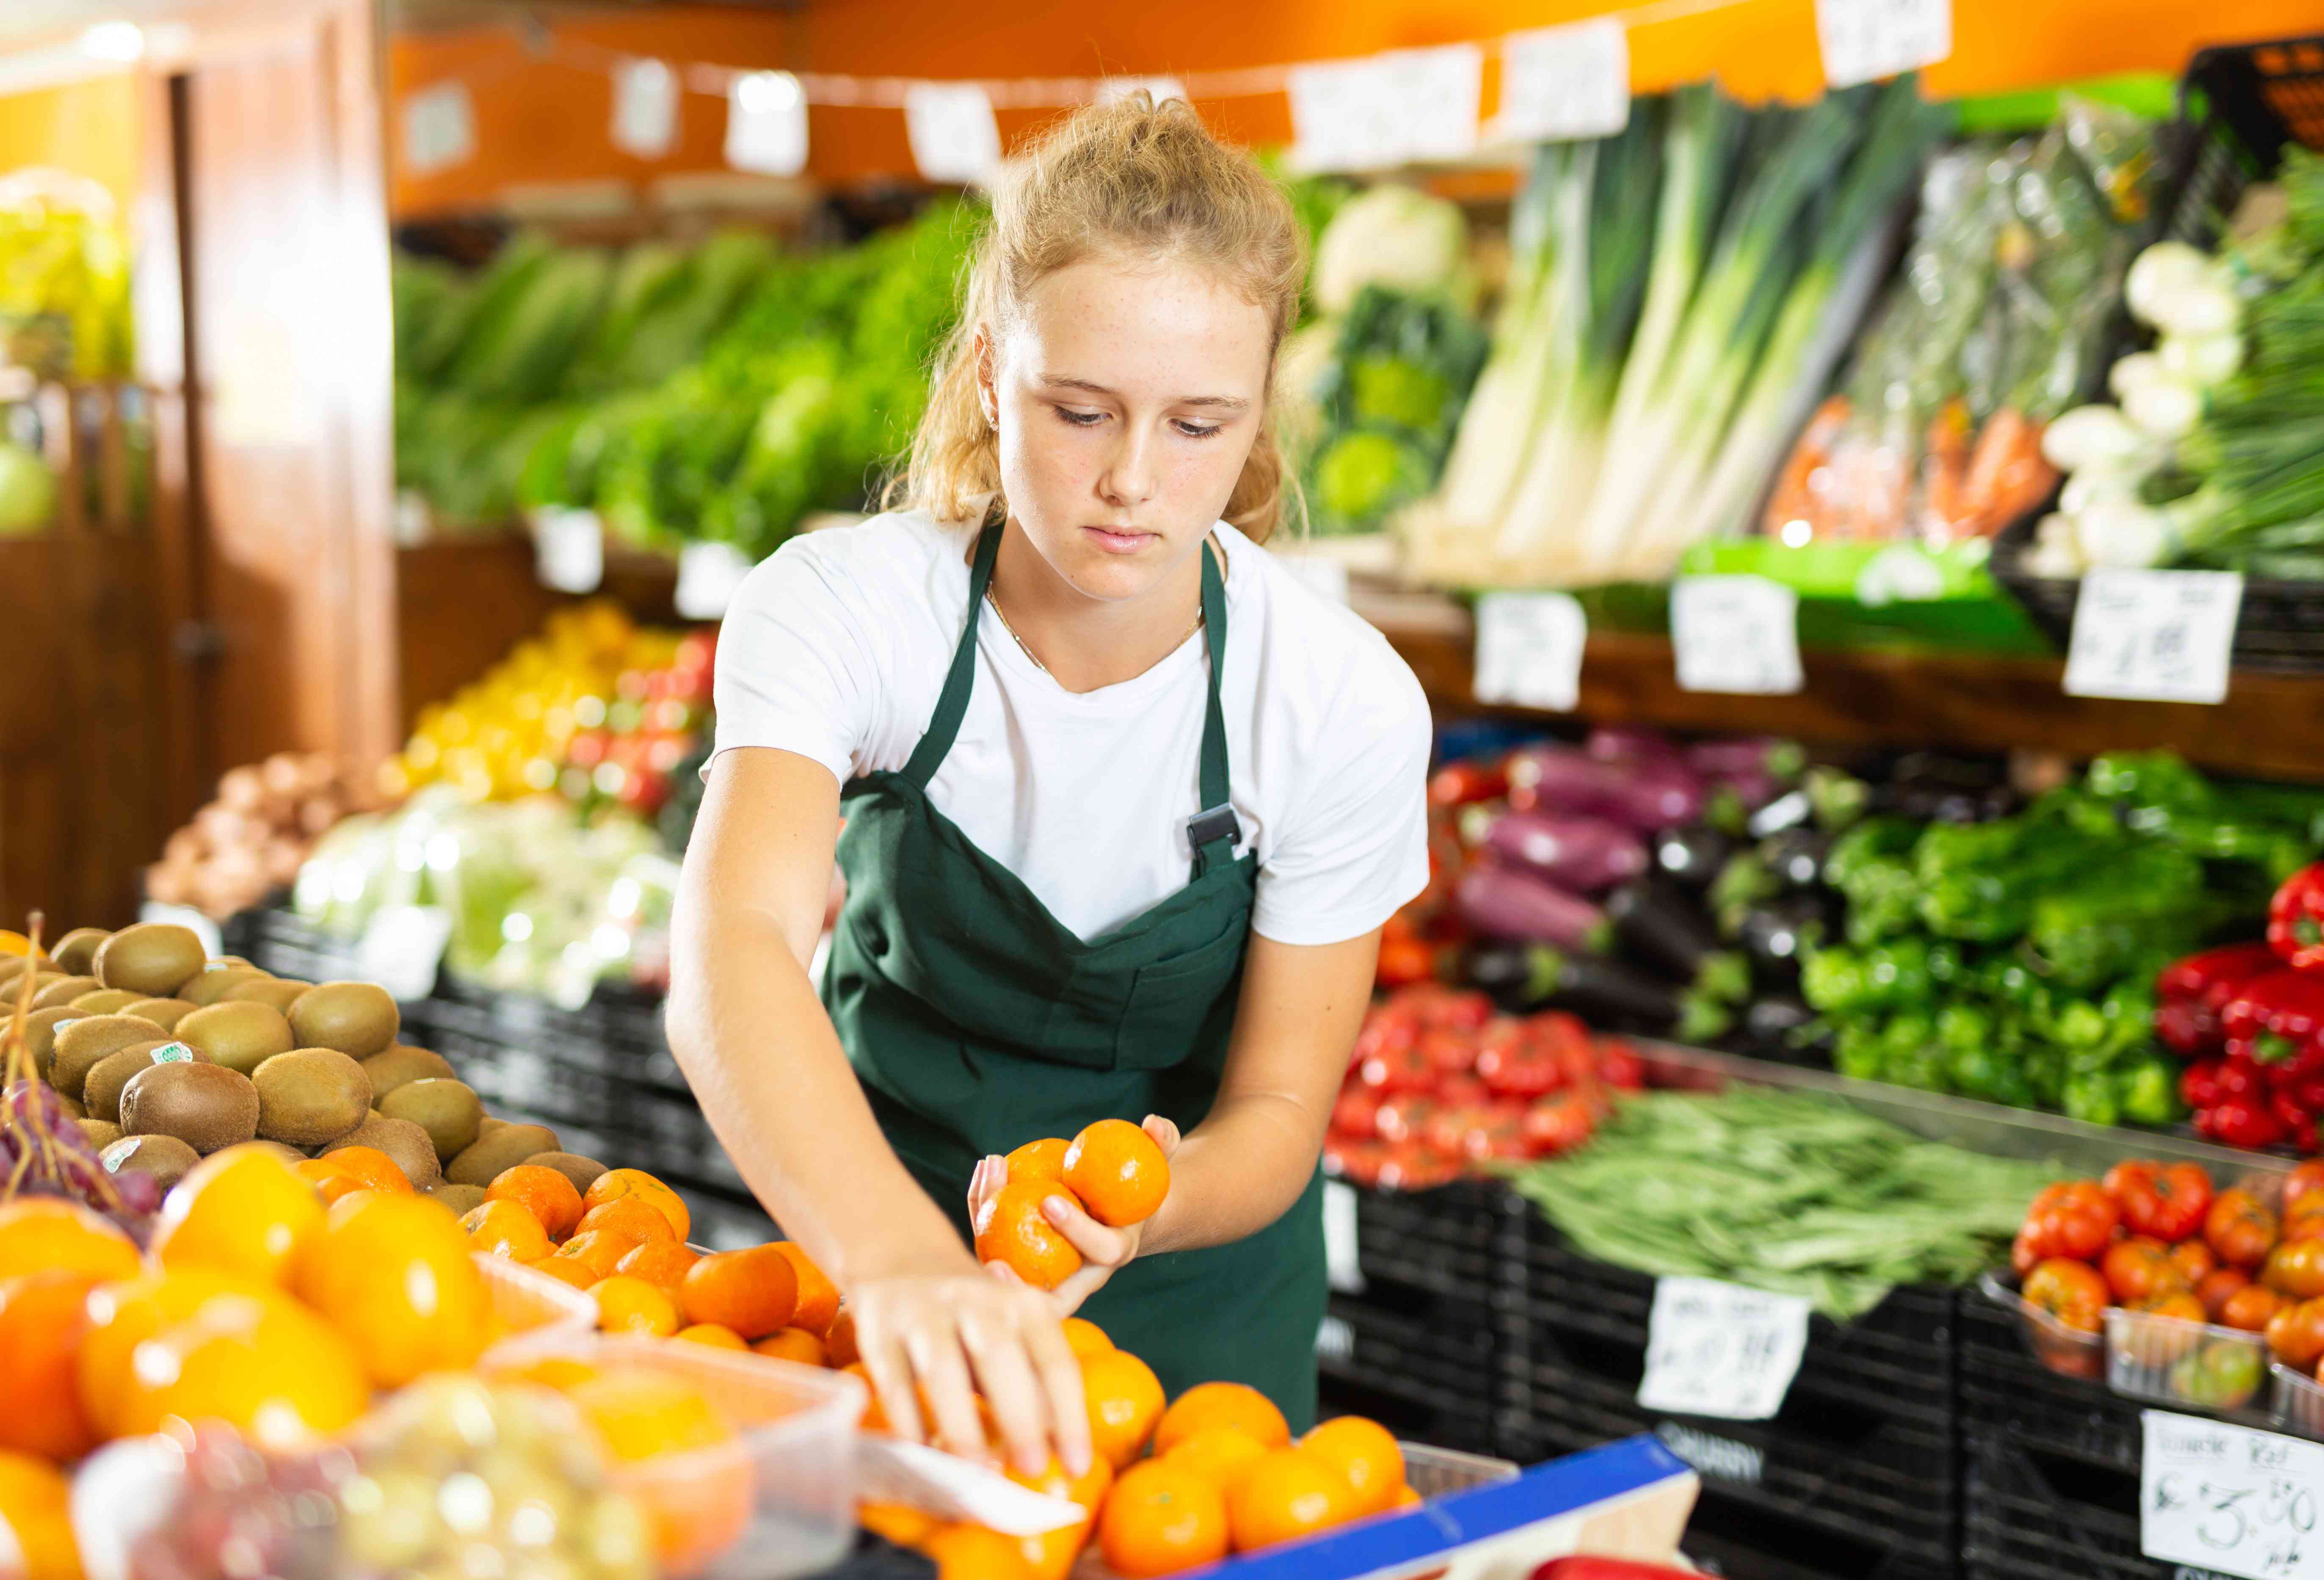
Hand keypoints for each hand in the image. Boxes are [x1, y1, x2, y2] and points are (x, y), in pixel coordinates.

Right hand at [847, 1258, 1093, 1478]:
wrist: (902, 1255)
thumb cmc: (973, 1312)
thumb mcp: (1014, 1332)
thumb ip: (1034, 1380)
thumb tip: (1056, 1447)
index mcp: (1022, 1304)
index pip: (1055, 1360)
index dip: (1069, 1415)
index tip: (1077, 1467)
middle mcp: (975, 1301)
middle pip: (1000, 1355)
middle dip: (1019, 1415)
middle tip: (1031, 1469)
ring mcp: (923, 1312)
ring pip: (942, 1368)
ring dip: (962, 1424)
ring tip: (976, 1473)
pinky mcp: (878, 1329)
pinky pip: (894, 1380)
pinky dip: (909, 1420)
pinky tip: (923, 1454)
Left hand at [968, 1116, 1179, 1314]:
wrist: (1116, 1209)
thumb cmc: (1134, 1184)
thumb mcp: (1153, 1164)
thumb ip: (1160, 1143)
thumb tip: (1153, 1122)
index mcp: (1114, 1251)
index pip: (1100, 1252)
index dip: (1077, 1232)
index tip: (1049, 1201)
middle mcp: (1080, 1272)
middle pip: (1046, 1294)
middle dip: (1017, 1288)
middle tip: (994, 1263)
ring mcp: (1047, 1268)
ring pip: (1010, 1263)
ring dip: (988, 1224)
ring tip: (987, 1175)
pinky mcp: (1021, 1254)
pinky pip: (996, 1238)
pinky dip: (984, 1207)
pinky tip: (984, 1169)